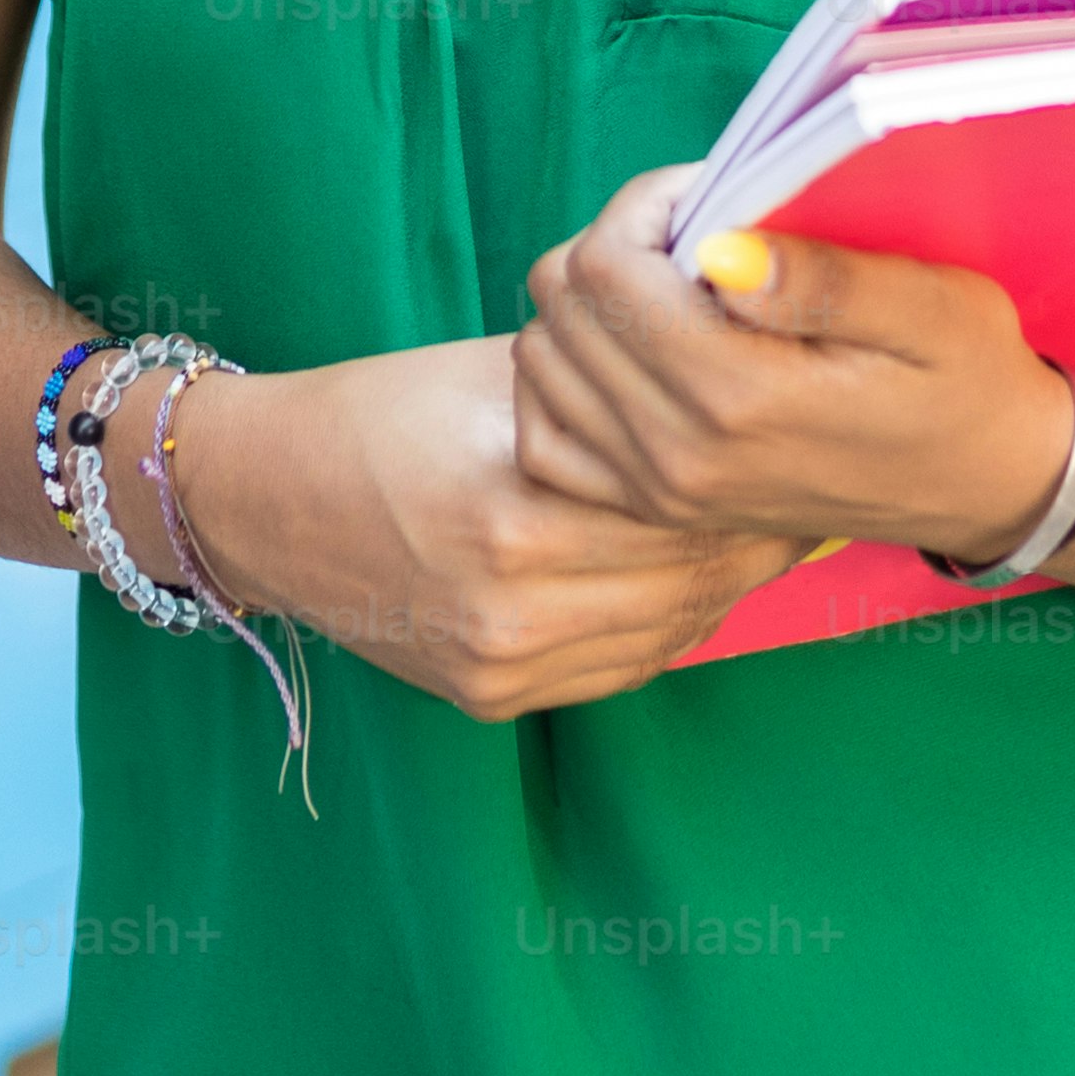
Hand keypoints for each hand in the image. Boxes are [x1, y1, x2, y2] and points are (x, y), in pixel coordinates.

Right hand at [159, 335, 804, 722]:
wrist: (265, 498)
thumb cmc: (389, 410)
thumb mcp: (509, 377)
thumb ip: (615, 406)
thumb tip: (729, 399)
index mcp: (516, 508)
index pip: (686, 506)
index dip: (755, 478)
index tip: (801, 443)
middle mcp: (511, 604)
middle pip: (690, 575)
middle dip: (755, 531)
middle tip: (809, 488)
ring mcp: (502, 664)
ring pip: (669, 627)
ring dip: (722, 579)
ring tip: (764, 529)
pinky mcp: (491, 698)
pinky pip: (621, 664)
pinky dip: (664, 620)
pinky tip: (688, 577)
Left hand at [512, 168, 1072, 561]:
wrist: (985, 484)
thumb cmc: (965, 379)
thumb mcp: (928, 309)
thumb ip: (821, 278)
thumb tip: (717, 247)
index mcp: (740, 396)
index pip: (605, 268)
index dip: (645, 207)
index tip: (709, 200)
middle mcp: (680, 455)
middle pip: (560, 306)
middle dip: (614, 245)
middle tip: (692, 237)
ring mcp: (660, 492)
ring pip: (541, 361)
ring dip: (589, 307)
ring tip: (670, 291)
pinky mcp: (654, 509)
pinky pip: (547, 437)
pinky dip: (569, 381)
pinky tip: (632, 353)